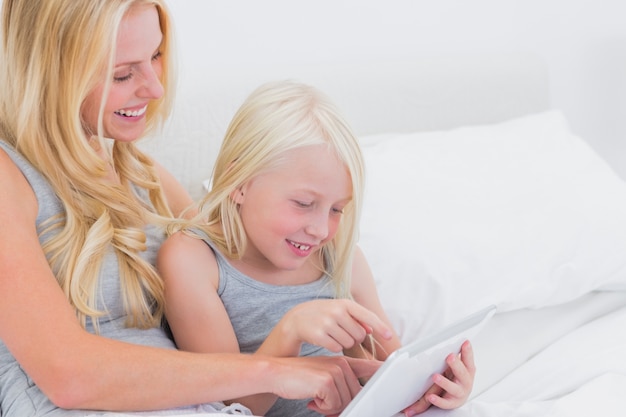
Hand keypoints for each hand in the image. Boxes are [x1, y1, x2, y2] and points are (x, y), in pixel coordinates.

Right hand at [267, 299, 392, 354]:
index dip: (380, 327)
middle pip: (360, 334)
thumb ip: (356, 319)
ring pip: (349, 343)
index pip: (367, 316)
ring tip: (333, 335)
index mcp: (344, 303)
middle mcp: (336, 311)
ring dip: (344, 342)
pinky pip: (336, 348)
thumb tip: (371, 330)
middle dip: (354, 337)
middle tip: (342, 332)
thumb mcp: (338, 311)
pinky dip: (334, 347)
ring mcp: (327, 323)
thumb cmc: (321, 315)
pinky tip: (325, 340)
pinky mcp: (319, 335)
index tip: (389, 336)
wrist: (295, 320)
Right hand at [268, 355, 381, 415]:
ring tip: (315, 399)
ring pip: (346, 402)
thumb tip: (356, 399)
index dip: (382, 373)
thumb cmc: (299, 377)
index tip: (390, 380)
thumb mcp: (324, 375)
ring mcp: (335, 371)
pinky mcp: (327, 381)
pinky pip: (334, 405)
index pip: (370, 367)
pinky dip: (322, 408)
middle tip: (323, 404)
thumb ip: (342, 383)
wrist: (277, 373)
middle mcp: (342, 364)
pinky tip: (311, 400)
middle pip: (356, 395)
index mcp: (344, 362)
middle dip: (341, 405)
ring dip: (330, 408)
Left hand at [402, 340, 475, 415]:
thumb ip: (456, 357)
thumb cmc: (456, 378)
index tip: (465, 343)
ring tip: (435, 377)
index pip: (468, 360)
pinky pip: (444, 403)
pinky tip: (431, 397)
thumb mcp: (458, 366)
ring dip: (445, 382)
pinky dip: (438, 400)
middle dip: (456, 365)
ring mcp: (459, 393)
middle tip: (450, 357)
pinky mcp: (451, 403)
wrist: (457, 397)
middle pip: (462, 374)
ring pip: (453, 389)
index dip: (468, 352)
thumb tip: (452, 342)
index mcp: (467, 371)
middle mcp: (465, 382)